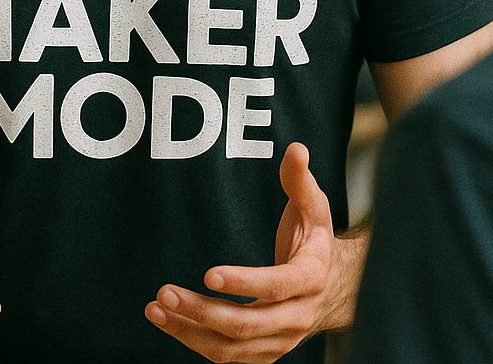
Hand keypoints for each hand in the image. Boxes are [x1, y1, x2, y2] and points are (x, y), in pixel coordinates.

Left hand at [145, 142, 342, 363]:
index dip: (244, 283)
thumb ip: (300, 180)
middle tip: (164, 291)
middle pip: (246, 324)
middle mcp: (296, 317)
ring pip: (231, 347)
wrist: (336, 288)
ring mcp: (280, 340)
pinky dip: (194, 341)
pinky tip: (169, 321)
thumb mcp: (315, 207)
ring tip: (155, 308)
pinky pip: (227, 355)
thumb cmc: (316, 241)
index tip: (208, 273)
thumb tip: (295, 149)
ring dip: (189, 331)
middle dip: (202, 311)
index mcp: (310, 279)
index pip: (276, 288)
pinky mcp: (264, 351)